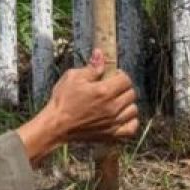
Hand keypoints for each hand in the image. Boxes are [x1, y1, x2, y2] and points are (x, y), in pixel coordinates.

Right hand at [17, 50, 138, 163]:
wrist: (56, 125)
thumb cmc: (62, 100)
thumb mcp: (73, 77)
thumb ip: (91, 67)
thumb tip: (100, 54)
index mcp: (104, 91)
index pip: (126, 79)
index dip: (120, 75)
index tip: (113, 76)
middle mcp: (112, 107)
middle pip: (131, 94)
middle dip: (123, 88)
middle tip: (113, 88)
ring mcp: (113, 123)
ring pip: (133, 110)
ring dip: (127, 104)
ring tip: (116, 102)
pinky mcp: (111, 135)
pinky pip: (131, 128)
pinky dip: (130, 122)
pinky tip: (121, 117)